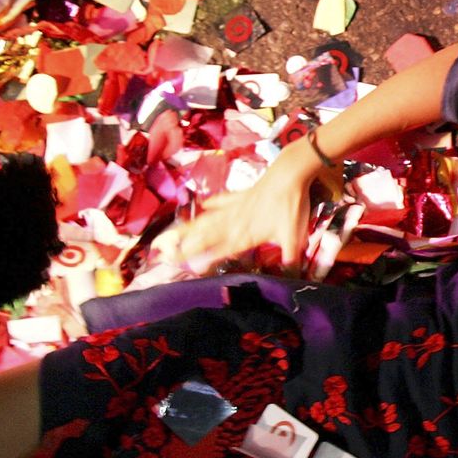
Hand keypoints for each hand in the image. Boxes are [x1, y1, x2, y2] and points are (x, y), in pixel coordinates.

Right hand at [153, 146, 314, 272]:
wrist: (289, 176)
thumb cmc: (290, 208)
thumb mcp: (293, 239)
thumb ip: (290, 261)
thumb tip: (291, 281)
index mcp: (243, 236)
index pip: (217, 251)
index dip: (199, 259)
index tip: (179, 265)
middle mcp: (233, 223)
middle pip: (205, 236)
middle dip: (184, 245)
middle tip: (163, 251)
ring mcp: (235, 207)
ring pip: (208, 220)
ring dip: (190, 228)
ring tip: (173, 233)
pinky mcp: (241, 195)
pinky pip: (222, 201)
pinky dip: (212, 204)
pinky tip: (203, 206)